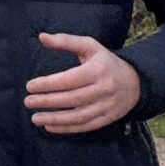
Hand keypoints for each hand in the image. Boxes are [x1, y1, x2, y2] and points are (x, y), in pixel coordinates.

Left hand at [26, 32, 141, 134]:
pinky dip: (66, 128)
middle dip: (48, 101)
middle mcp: (104, 89)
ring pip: (78, 116)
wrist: (136, 83)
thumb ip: (66, 41)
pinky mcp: (107, 118)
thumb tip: (42, 37)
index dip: (49, 84)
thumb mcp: (90, 47)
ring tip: (35, 118)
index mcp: (98, 70)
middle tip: (28, 102)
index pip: (70, 79)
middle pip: (73, 98)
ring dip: (55, 119)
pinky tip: (50, 126)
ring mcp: (107, 106)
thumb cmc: (106, 63)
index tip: (30, 86)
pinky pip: (85, 126)